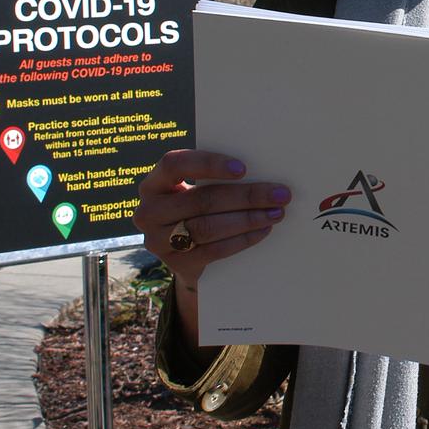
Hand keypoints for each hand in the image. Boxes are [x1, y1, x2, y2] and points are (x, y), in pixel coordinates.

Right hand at [134, 149, 290, 289]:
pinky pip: (214, 250)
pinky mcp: (176, 264)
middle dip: (246, 196)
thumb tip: (263, 170)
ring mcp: (158, 241)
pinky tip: (263, 230)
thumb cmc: (196, 208)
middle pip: (202, 200)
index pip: (175, 164)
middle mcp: (149, 211)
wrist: (184, 254)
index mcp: (154, 184)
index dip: (209, 164)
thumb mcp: (195, 190)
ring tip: (276, 212)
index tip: (243, 168)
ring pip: (209, 227)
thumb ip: (215, 179)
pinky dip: (243, 239)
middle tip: (280, 194)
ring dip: (248, 219)